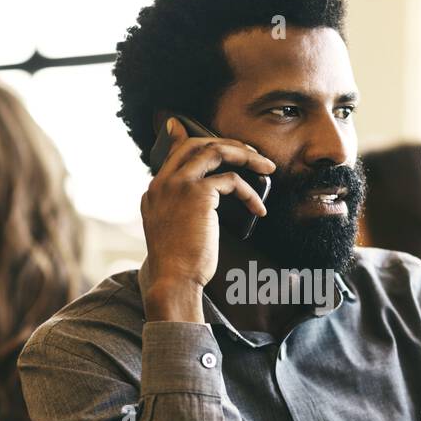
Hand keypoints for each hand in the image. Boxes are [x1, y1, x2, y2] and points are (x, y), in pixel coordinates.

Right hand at [141, 117, 272, 322]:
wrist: (173, 280)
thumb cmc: (179, 264)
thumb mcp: (173, 230)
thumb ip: (181, 209)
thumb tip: (208, 201)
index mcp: (155, 191)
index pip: (175, 152)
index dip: (196, 140)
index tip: (218, 140)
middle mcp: (163, 182)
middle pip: (197, 144)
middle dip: (228, 144)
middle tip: (252, 153)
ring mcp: (178, 185)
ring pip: (215, 151)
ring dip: (245, 155)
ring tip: (266, 166)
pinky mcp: (198, 194)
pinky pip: (232, 180)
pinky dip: (249, 192)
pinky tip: (258, 208)